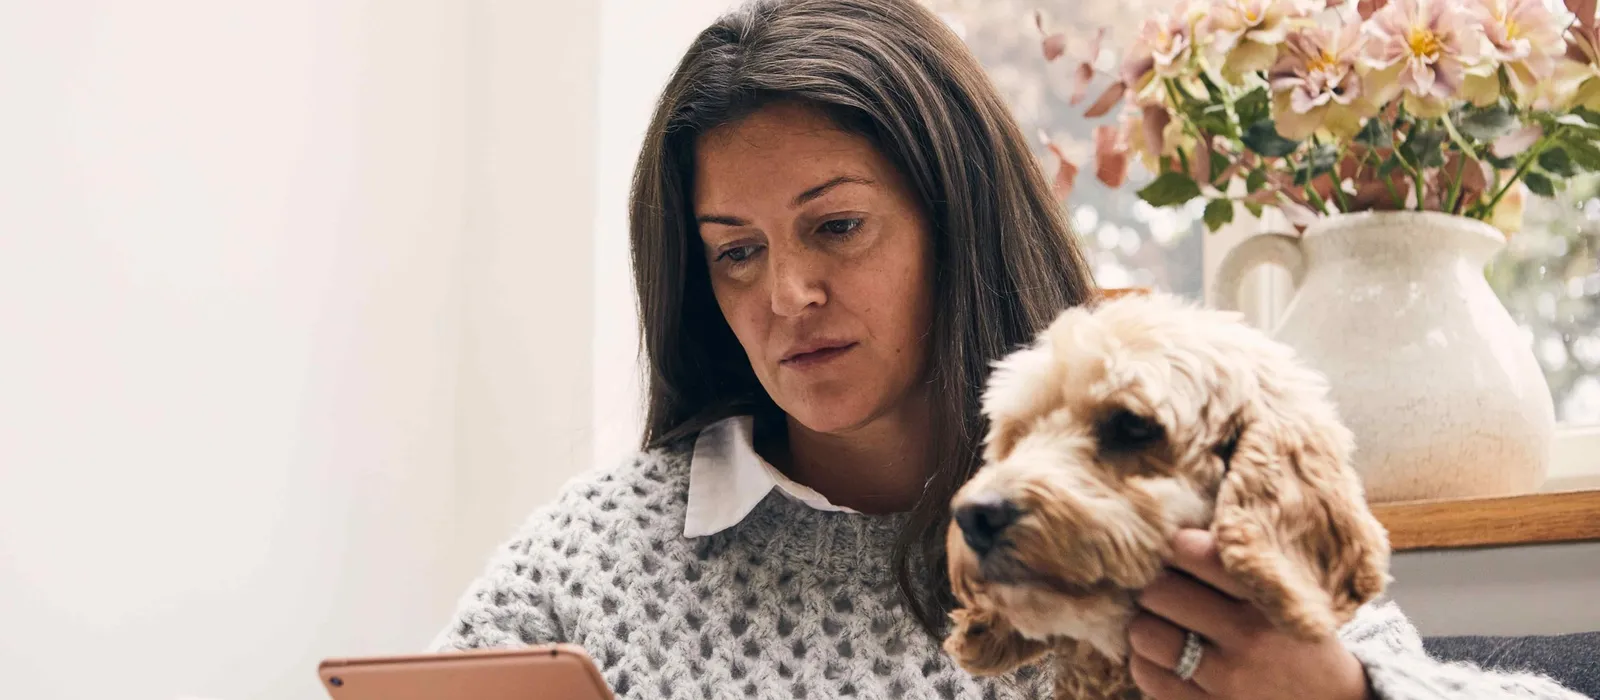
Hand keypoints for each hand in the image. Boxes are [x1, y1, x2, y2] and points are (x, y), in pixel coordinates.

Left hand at [1126, 529, 1372, 699]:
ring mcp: (1227, 677)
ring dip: (1144, 623)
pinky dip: (1145, 662)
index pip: (1196, 552)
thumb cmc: (1297, 634)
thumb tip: (1178, 526)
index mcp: (1268, 597)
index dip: (1174, 546)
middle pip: (1160, 591)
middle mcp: (1247, 636)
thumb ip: (1245, 562)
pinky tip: (1162, 656)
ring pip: (1145, 633)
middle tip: (1161, 586)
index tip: (1175, 549)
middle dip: (1154, 585)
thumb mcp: (1289, 593)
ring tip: (1159, 621)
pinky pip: (1148, 676)